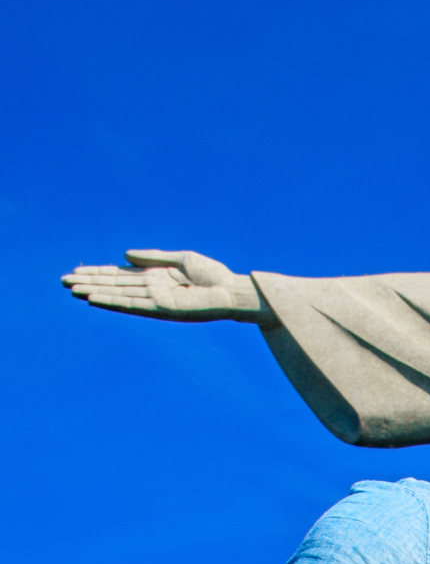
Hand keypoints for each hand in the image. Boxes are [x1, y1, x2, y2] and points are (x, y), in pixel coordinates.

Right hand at [62, 249, 271, 322]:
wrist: (230, 290)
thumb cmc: (212, 275)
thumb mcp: (181, 259)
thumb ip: (153, 257)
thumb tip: (124, 254)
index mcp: (155, 276)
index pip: (120, 275)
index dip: (99, 272)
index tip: (76, 271)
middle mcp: (152, 289)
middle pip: (114, 284)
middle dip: (90, 282)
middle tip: (64, 281)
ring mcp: (155, 299)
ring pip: (118, 295)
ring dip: (95, 292)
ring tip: (72, 289)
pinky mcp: (161, 308)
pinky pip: (132, 305)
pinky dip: (113, 302)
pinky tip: (95, 299)